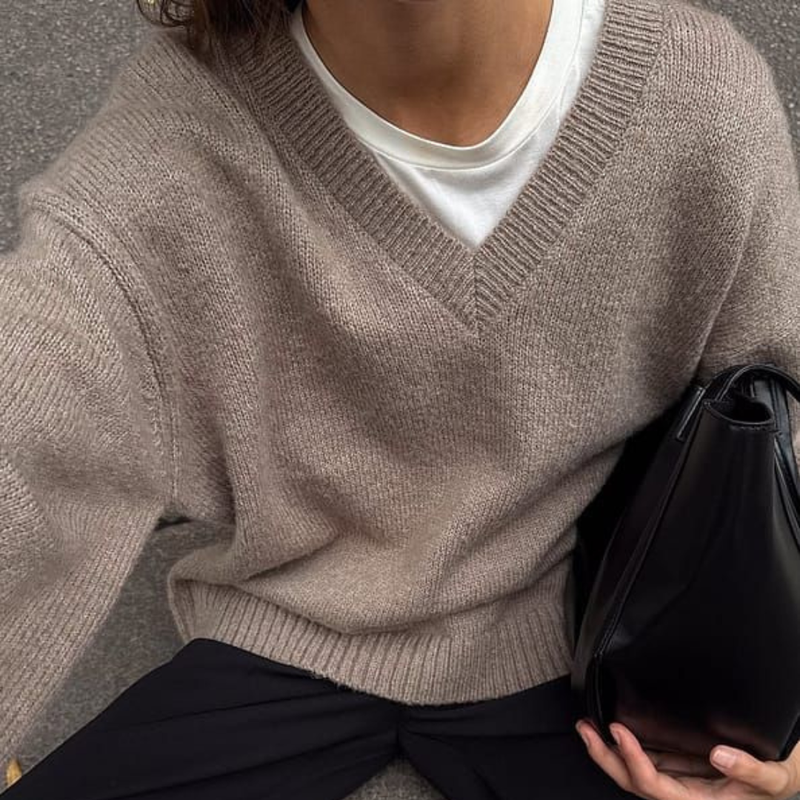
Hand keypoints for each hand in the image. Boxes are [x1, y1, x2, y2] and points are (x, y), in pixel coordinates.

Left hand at [575, 718, 799, 799]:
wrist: (782, 778)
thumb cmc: (777, 779)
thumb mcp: (775, 777)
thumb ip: (751, 771)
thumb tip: (720, 756)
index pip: (655, 786)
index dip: (633, 760)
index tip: (618, 730)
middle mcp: (684, 794)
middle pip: (634, 783)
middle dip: (605, 757)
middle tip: (585, 728)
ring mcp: (678, 782)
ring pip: (635, 773)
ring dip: (608, 751)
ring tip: (588, 726)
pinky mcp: (679, 768)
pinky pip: (648, 761)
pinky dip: (627, 746)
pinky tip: (613, 730)